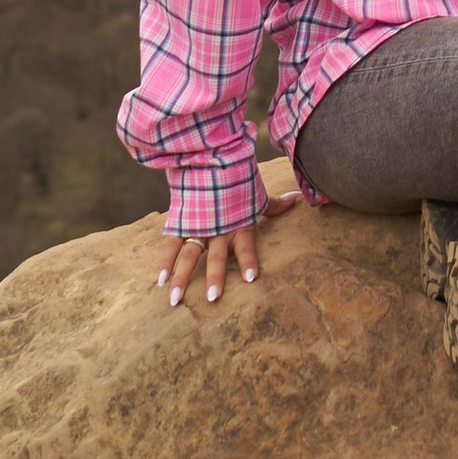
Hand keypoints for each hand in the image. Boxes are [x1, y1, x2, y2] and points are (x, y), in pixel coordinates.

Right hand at [155, 189, 300, 308]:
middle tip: (213, 298)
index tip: (251, 278)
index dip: (248, 260)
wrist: (209, 158)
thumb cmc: (237, 179)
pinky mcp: (180, 222)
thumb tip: (297, 198)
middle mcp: (217, 228)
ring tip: (175, 300)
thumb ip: (273, 205)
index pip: (245, 245)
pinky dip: (165, 262)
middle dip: (215, 276)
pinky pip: (171, 244)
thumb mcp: (255, 194)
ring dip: (182, 278)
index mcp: (238, 223)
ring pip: (189, 255)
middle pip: (216, 256)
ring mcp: (197, 226)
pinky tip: (160, 280)